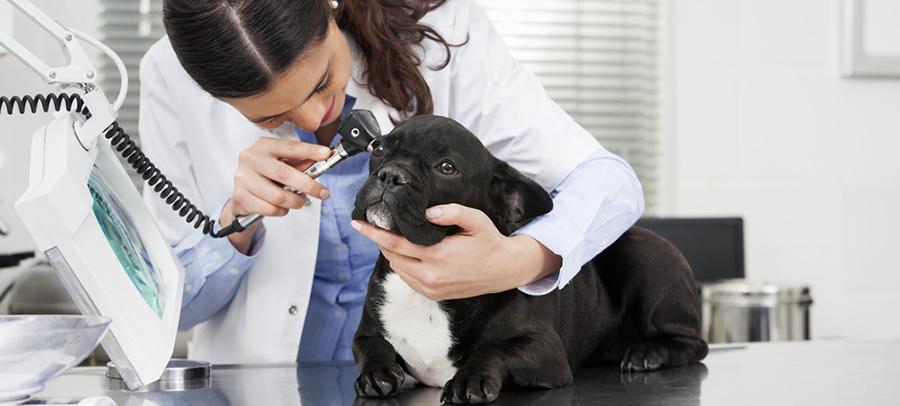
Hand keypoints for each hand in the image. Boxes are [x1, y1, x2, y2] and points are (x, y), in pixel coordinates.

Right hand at [221, 137, 331, 252]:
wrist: (242, 194)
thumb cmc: (266, 175)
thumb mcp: (281, 163)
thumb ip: (299, 162)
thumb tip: (322, 159)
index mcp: (263, 146)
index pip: (289, 147)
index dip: (309, 150)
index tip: (326, 154)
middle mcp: (250, 159)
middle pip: (284, 174)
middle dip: (308, 185)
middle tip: (323, 192)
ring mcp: (243, 178)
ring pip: (278, 196)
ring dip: (295, 201)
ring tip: (298, 200)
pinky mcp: (240, 197)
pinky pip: (270, 209)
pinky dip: (282, 211)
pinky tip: (282, 207)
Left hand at [352, 204, 560, 300]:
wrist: (503, 270)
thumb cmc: (488, 241)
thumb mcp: (476, 220)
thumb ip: (451, 212)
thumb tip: (428, 212)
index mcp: (438, 256)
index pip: (395, 243)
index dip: (374, 233)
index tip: (358, 224)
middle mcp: (431, 276)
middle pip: (392, 256)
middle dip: (381, 241)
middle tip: (377, 224)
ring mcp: (431, 288)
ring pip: (398, 268)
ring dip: (392, 253)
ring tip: (394, 236)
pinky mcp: (433, 295)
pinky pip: (408, 278)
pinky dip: (403, 265)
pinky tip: (408, 252)